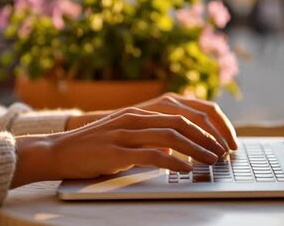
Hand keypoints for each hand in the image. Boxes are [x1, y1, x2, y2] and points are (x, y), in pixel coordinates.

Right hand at [12, 106, 225, 187]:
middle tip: (223, 153)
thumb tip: (176, 147)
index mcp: (142, 112)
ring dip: (196, 149)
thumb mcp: (126, 136)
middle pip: (183, 122)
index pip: (185, 113)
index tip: (222, 141)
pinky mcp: (117, 150)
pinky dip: (173, 161)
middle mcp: (137, 117)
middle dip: (208, 138)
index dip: (208, 126)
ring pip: (172, 136)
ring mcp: (127, 132)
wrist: (60, 150)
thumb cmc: (95, 147)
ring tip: (211, 161)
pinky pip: (152, 154)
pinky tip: (185, 169)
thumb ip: (150, 137)